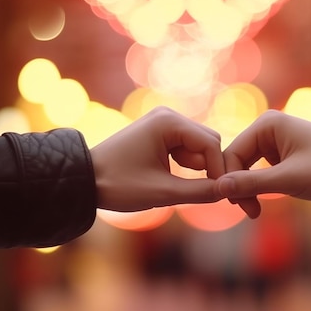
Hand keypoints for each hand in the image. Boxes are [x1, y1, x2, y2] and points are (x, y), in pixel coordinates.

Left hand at [91, 107, 224, 210]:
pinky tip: (171, 179)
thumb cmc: (119, 185)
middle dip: (210, 168)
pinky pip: (186, 148)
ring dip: (198, 168)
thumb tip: (227, 192)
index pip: (211, 144)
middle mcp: (168, 115)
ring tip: (181, 188)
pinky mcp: (159, 133)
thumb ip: (200, 192)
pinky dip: (186, 165)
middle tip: (205, 194)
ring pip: (199, 146)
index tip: (220, 196)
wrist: (83, 180)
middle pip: (208, 142)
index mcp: (168, 122)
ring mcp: (163, 122)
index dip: (219, 171)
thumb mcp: (163, 192)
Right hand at [215, 110, 310, 218]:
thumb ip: (251, 184)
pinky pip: (261, 171)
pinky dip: (260, 187)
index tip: (242, 207)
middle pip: (237, 161)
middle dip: (240, 187)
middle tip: (251, 212)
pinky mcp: (284, 154)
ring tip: (257, 210)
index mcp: (267, 124)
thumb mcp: (289, 180)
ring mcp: (276, 140)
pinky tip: (265, 201)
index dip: (231, 182)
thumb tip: (218, 188)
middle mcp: (268, 127)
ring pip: (247, 168)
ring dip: (249, 189)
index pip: (232, 154)